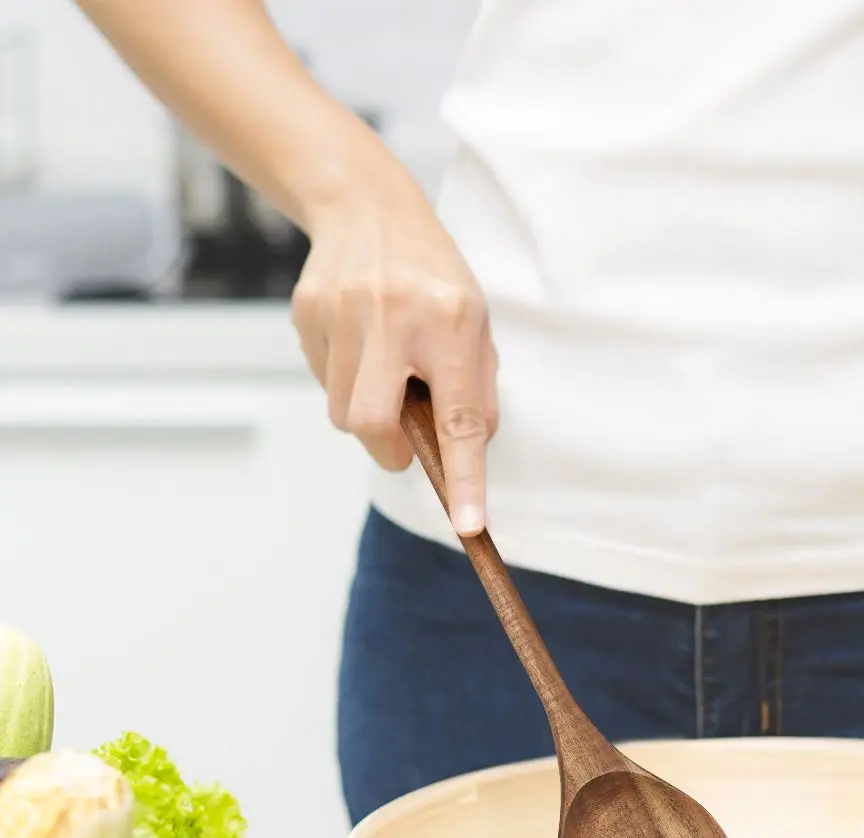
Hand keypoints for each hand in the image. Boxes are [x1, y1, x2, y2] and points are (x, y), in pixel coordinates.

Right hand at [291, 166, 497, 533]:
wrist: (365, 205)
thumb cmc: (435, 279)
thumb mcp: (476, 325)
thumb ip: (475, 393)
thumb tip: (461, 458)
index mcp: (449, 322)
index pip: (458, 417)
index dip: (464, 477)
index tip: (468, 524)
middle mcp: (393, 316)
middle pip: (372, 423)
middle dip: (387, 449)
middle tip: (402, 443)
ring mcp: (342, 313)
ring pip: (343, 410)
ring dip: (367, 412)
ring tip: (384, 371)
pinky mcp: (305, 313)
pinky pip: (324, 380)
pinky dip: (344, 381)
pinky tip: (358, 344)